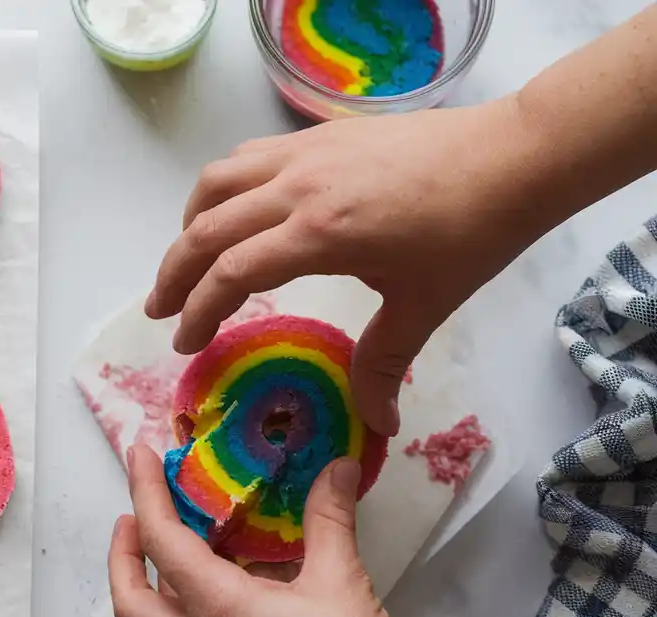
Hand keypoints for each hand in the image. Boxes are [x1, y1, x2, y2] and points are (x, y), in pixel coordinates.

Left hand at [108, 445, 428, 616]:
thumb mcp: (343, 582)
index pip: (162, 541)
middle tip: (133, 517)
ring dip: (141, 588)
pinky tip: (203, 601)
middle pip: (129, 598)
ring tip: (163, 554)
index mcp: (219, 609)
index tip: (140, 456)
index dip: (145, 493)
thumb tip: (337, 467)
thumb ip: (330, 520)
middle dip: (121, 553)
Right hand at [146, 96, 549, 434]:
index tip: (184, 344)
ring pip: (216, 183)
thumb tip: (374, 424)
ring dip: (190, 224)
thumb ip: (383, 364)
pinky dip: (222, 188)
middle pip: (205, 229)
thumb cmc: (470, 233)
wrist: (512, 157)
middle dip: (173, 274)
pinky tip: (232, 211)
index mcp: (319, 234)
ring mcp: (304, 154)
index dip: (197, 313)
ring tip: (186, 259)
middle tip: (160, 311)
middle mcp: (297, 187)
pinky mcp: (317, 136)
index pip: (230, 274)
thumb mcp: (422, 306)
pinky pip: (246, 158)